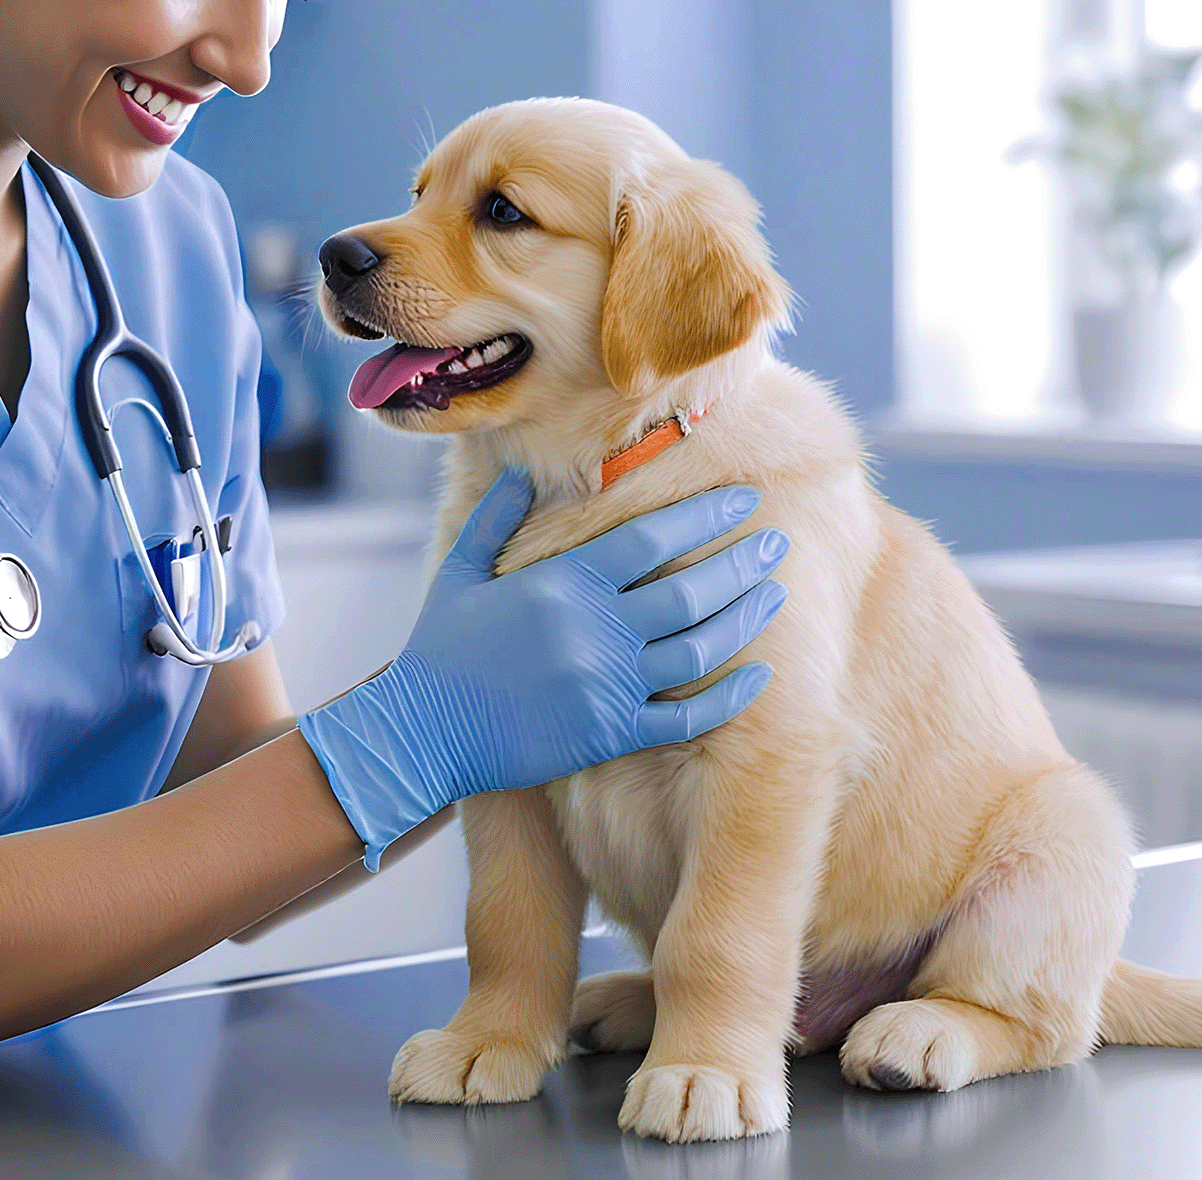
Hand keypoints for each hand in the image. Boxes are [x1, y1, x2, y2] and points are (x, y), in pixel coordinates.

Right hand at [296, 471, 786, 865]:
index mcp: (564, 584)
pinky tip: (760, 677)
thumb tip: (521, 470)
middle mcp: (594, 630)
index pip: (652, 537)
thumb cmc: (440, 647)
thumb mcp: (460, 571)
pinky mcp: (611, 732)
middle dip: (743, 562)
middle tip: (778, 543)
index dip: (705, 515)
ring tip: (776, 595)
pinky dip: (729, 697)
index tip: (744, 498)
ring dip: (745, 618)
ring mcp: (607, 684)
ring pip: (699, 647)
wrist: (422, 732)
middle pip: (691, 589)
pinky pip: (687, 717)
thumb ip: (496, 517)